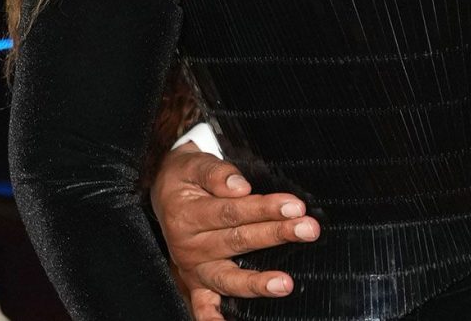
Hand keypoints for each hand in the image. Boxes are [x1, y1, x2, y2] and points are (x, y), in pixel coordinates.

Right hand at [150, 142, 318, 314]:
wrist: (163, 190)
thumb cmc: (186, 178)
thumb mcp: (196, 165)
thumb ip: (217, 174)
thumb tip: (239, 187)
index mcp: (189, 215)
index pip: (233, 212)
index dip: (265, 208)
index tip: (294, 206)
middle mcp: (189, 246)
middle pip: (237, 241)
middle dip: (276, 235)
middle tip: (307, 230)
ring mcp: (192, 269)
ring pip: (227, 278)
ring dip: (256, 283)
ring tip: (285, 284)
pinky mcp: (194, 283)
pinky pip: (202, 306)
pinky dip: (212, 319)